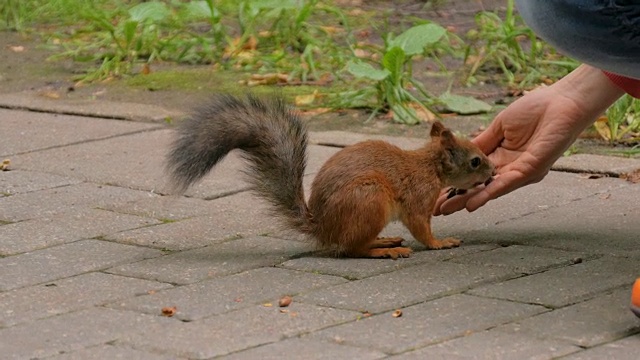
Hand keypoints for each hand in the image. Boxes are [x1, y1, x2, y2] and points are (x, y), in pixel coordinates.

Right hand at [434, 65, 623, 214]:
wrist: (563, 102)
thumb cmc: (536, 109)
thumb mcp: (499, 126)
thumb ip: (481, 142)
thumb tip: (459, 152)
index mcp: (501, 157)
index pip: (473, 174)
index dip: (455, 182)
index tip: (435, 189)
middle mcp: (509, 169)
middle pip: (478, 187)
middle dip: (456, 198)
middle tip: (435, 209)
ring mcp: (519, 172)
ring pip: (488, 190)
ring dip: (466, 201)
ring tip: (446, 210)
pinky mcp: (530, 170)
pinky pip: (504, 185)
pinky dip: (487, 195)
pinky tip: (471, 204)